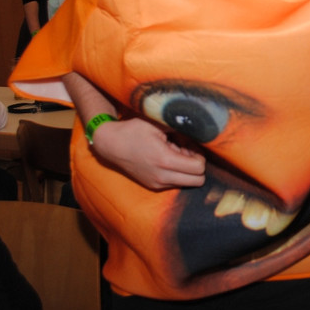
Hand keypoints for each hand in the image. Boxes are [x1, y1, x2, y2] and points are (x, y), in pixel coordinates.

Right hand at [90, 117, 205, 189]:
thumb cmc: (133, 131)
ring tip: (175, 154)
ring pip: (188, 183)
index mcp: (165, 160)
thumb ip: (179, 127)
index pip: (199, 168)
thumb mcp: (158, 124)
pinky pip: (175, 183)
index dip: (200, 156)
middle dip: (197, 166)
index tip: (191, 145)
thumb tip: (199, 127)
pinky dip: (177, 173)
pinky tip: (167, 160)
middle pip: (198, 181)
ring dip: (187, 171)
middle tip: (187, 152)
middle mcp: (162, 176)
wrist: (110, 144)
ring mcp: (157, 183)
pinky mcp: (153, 186)